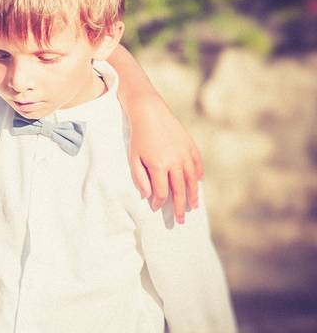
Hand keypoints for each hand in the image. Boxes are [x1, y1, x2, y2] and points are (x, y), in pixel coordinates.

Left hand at [127, 95, 202, 223]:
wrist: (150, 112)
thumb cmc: (138, 136)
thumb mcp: (133, 158)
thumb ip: (140, 178)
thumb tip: (147, 195)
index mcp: (159, 166)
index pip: (162, 192)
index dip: (159, 203)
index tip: (157, 209)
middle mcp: (175, 162)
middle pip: (180, 190)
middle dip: (180, 207)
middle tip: (181, 220)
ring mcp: (185, 154)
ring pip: (192, 180)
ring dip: (193, 195)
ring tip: (194, 206)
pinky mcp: (190, 146)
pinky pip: (197, 165)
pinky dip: (198, 176)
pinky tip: (198, 184)